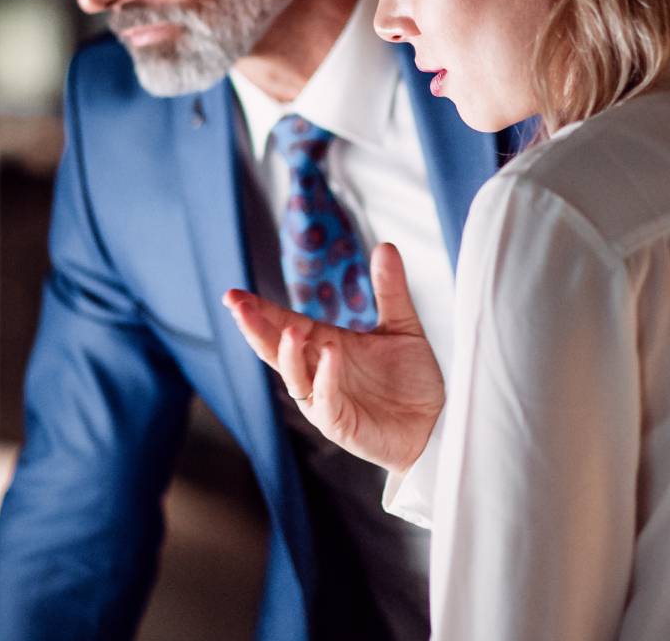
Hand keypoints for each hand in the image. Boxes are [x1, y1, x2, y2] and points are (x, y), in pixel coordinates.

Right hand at [223, 243, 443, 473]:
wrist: (436, 423)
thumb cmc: (412, 381)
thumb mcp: (402, 326)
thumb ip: (390, 289)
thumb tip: (385, 246)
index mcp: (325, 345)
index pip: (284, 324)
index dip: (259, 310)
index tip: (234, 295)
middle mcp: (318, 371)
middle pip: (276, 348)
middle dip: (255, 328)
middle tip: (238, 305)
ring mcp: (325, 399)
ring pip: (294, 376)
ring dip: (288, 353)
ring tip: (290, 329)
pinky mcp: (340, 423)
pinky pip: (326, 400)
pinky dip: (325, 377)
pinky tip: (330, 354)